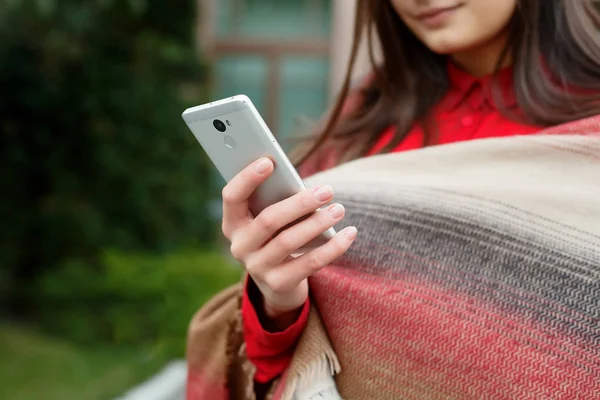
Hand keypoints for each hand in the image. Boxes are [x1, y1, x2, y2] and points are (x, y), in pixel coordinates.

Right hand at [221, 158, 356, 327]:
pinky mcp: (278, 284)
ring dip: (318, 223)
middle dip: (300, 203)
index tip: (269, 162)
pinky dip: (332, 247)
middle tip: (327, 190)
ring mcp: (257, 268)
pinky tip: (349, 233)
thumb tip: (302, 184)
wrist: (277, 282)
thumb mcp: (269, 218)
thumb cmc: (277, 236)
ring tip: (339, 209)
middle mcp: (240, 246)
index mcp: (233, 223)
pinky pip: (309, 264)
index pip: (231, 197)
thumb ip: (275, 200)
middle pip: (268, 220)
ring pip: (289, 241)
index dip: (247, 178)